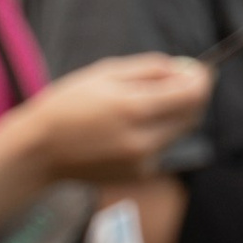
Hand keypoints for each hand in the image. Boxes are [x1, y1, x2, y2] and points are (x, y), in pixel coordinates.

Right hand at [23, 56, 211, 186]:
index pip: (192, 94)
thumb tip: (184, 69)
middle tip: (179, 80)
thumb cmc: (68, 105)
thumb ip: (149, 69)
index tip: (199, 69)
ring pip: (179, 131)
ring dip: (173, 114)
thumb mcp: (105, 73)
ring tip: (141, 104)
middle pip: (193, 114)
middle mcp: (143, 139)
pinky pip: (162, 146)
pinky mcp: (140, 173)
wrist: (40, 151)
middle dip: (192, 95)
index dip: (201, 79)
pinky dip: (156, 132)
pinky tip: (126, 128)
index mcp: (133, 108)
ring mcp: (143, 160)